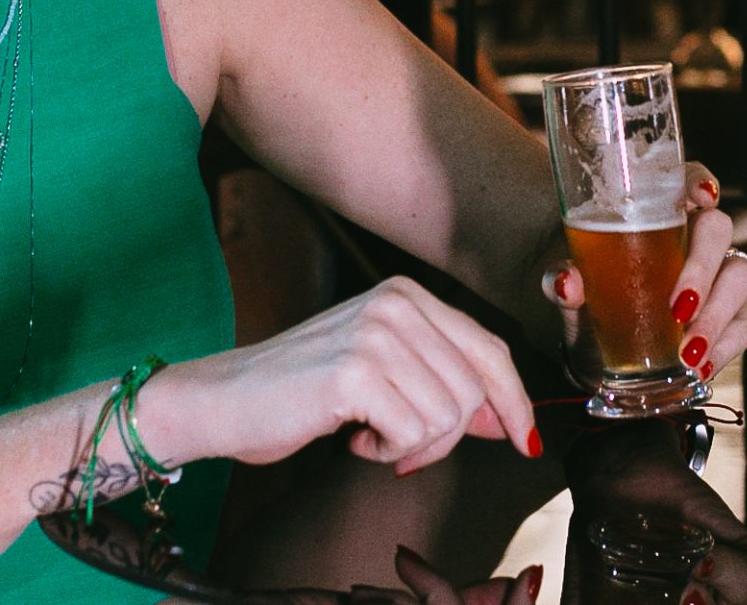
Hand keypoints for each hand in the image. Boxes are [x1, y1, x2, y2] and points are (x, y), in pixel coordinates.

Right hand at [138, 277, 539, 475]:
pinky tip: (354, 438)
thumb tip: (508, 419)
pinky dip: (388, 452)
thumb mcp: (384, 372)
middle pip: (474, 390)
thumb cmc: (300, 391)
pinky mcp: (356, 373)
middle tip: (399, 444)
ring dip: (412, 446)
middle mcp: (397, 303)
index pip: (489, 348)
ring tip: (369, 434)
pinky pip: (413, 435)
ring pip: (448, 416)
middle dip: (445, 436)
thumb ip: (444, 383)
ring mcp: (376, 334)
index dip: (513, 399)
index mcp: (407, 294)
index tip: (524, 438)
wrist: (222, 400)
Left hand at [541, 165, 746, 385]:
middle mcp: (696, 235)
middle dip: (702, 268)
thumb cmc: (592, 303)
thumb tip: (566, 282)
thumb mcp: (573, 293)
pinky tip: (704, 365)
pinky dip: (728, 343)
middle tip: (679, 308)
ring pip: (740, 274)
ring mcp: (722, 271)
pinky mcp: (738, 310)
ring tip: (688, 352)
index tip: (703, 199)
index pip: (687, 180)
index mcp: (659, 214)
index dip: (700, 182)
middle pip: (718, 228)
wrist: (600, 354)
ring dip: (718, 314)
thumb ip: (565, 281)